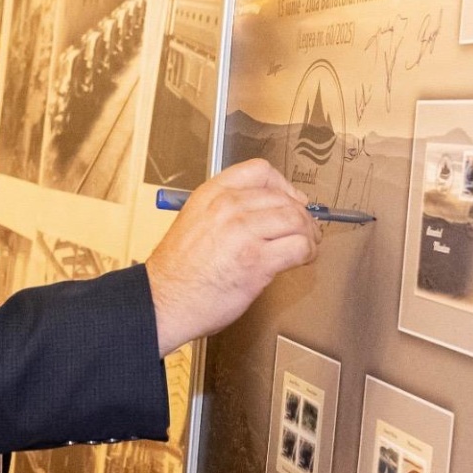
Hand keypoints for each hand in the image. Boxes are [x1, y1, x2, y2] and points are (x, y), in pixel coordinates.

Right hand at [146, 159, 319, 355]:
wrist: (164, 301)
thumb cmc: (179, 271)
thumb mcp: (197, 220)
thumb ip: (228, 210)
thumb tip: (267, 211)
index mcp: (212, 194)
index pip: (261, 171)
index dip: (284, 185)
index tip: (291, 199)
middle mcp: (228, 207)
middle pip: (284, 198)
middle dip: (301, 215)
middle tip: (305, 230)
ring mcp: (243, 232)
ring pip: (296, 219)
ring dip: (308, 234)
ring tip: (307, 245)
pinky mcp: (257, 260)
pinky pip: (298, 247)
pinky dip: (308, 252)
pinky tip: (302, 259)